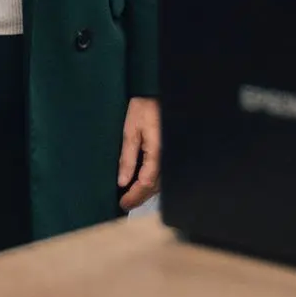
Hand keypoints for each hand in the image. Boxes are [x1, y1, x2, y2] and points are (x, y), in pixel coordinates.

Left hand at [118, 96, 161, 210]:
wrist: (161, 92)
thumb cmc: (144, 106)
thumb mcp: (131, 130)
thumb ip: (128, 157)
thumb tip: (123, 181)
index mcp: (158, 150)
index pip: (147, 181)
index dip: (135, 195)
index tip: (123, 203)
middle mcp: (169, 155)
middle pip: (156, 185)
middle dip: (140, 197)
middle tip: (125, 204)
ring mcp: (173, 154)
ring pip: (162, 182)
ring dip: (147, 192)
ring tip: (131, 197)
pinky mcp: (172, 152)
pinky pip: (164, 173)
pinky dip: (153, 182)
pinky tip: (142, 184)